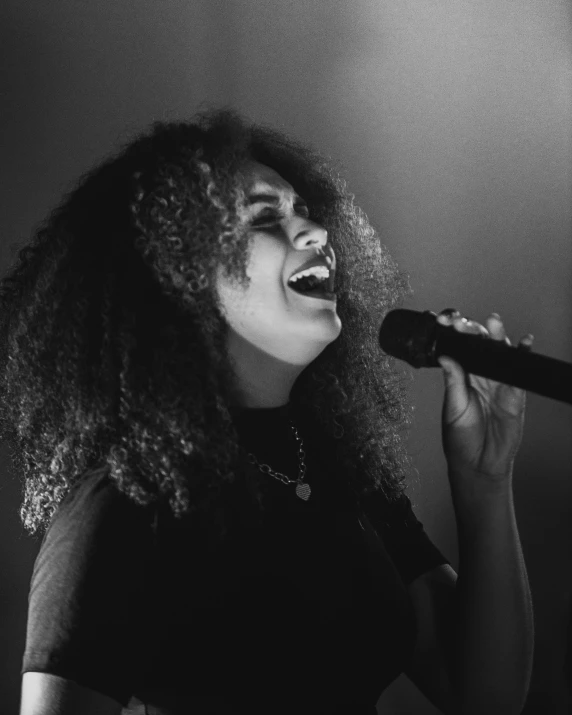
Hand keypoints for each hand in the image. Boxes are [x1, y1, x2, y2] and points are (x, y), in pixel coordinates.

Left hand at [436, 309, 532, 488]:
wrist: (480, 464)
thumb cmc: (461, 439)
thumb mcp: (453, 409)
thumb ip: (453, 383)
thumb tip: (445, 356)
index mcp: (460, 376)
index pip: (458, 347)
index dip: (453, 332)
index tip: (444, 320)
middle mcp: (480, 375)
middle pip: (479, 344)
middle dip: (473, 329)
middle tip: (465, 321)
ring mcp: (499, 382)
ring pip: (500, 352)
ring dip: (498, 335)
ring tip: (494, 322)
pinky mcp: (516, 392)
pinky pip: (521, 370)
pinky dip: (524, 354)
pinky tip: (525, 342)